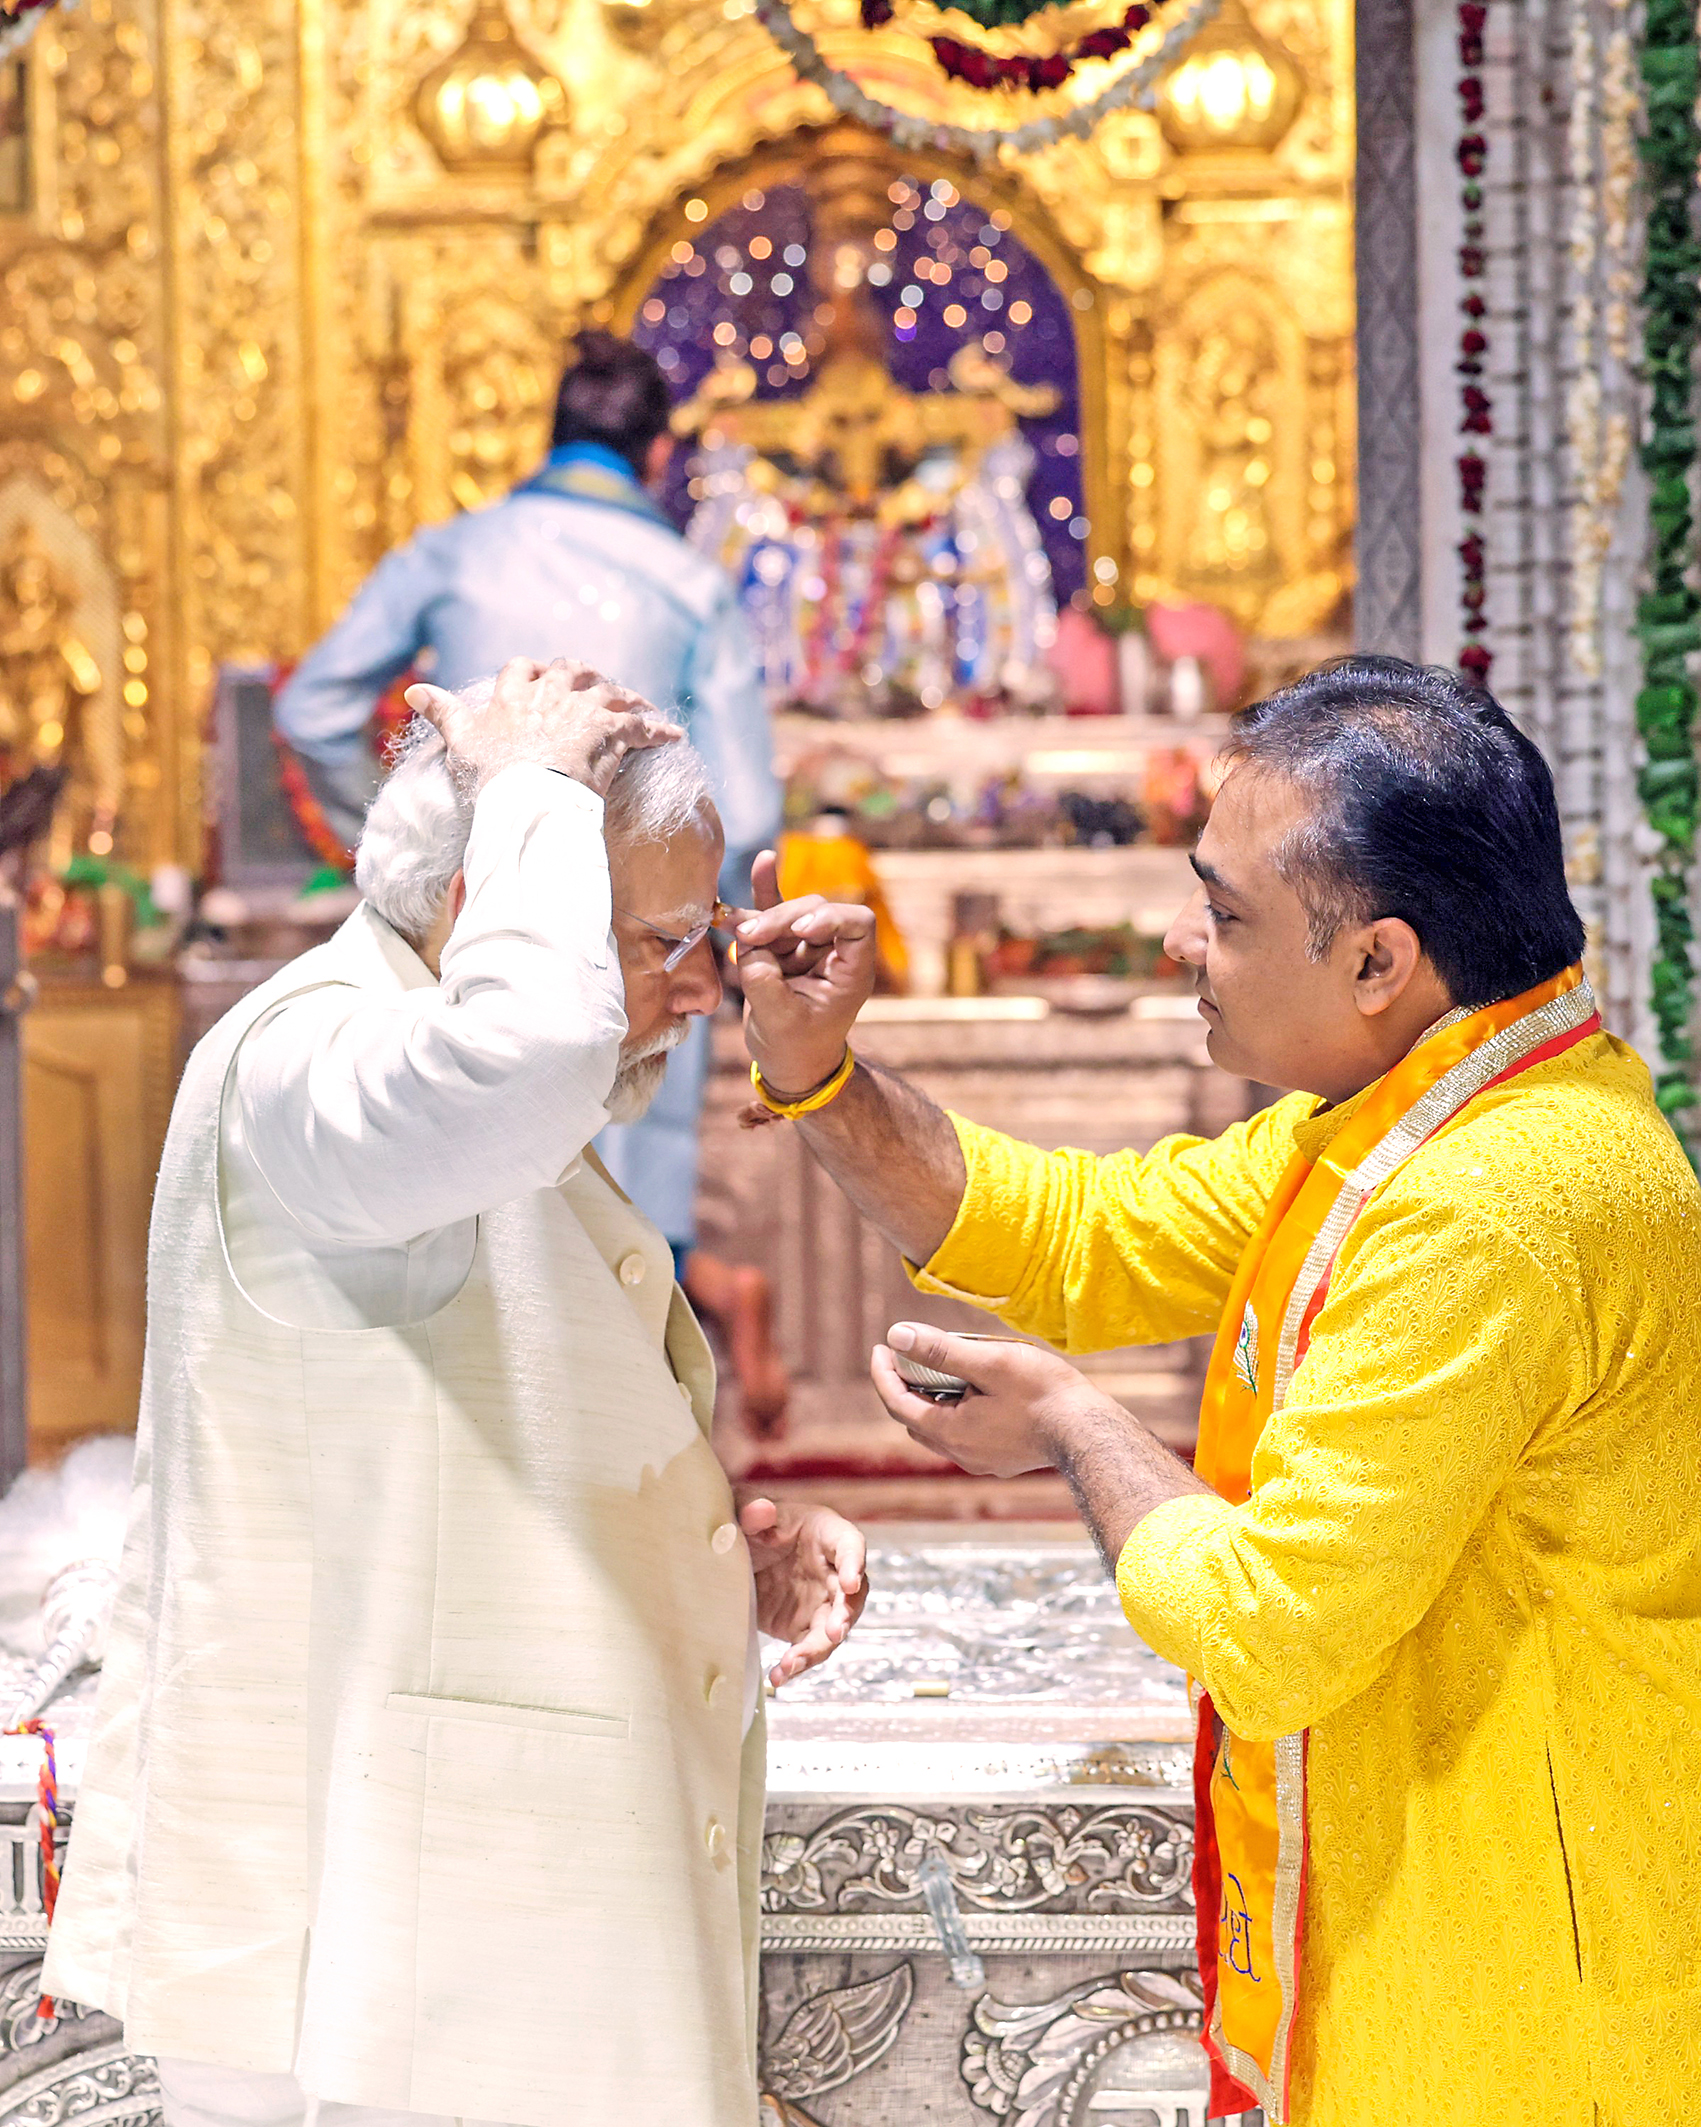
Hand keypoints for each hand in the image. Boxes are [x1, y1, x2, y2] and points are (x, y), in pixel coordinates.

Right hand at [404, 655, 682, 795]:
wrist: (527, 794)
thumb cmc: (492, 771)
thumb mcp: (461, 739)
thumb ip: (441, 711)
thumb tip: (412, 692)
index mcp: (516, 692)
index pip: (524, 668)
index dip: (532, 672)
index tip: (539, 677)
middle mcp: (553, 691)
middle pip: (573, 670)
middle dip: (584, 676)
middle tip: (595, 687)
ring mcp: (585, 708)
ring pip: (613, 691)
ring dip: (628, 698)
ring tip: (641, 706)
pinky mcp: (614, 730)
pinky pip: (643, 726)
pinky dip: (659, 730)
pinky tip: (674, 736)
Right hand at [731, 850, 878, 1097]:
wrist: (787, 1063)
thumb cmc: (794, 1048)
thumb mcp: (780, 1021)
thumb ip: (764, 981)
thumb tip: (748, 945)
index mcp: (852, 970)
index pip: (858, 922)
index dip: (831, 917)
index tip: (802, 932)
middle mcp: (833, 951)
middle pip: (817, 911)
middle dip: (783, 919)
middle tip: (751, 938)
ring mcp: (807, 945)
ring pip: (790, 912)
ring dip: (763, 918)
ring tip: (737, 930)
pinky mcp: (782, 945)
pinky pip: (775, 912)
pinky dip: (764, 892)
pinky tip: (762, 861)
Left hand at [739, 1496, 867, 1686]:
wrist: (735, 1555)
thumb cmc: (753, 1524)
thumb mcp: (748, 1513)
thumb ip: (753, 1512)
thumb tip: (761, 1510)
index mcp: (826, 1534)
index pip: (850, 1545)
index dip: (854, 1563)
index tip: (851, 1582)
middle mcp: (832, 1570)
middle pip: (851, 1595)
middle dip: (844, 1615)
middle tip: (834, 1632)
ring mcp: (821, 1601)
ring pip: (833, 1629)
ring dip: (817, 1648)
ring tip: (793, 1663)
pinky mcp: (804, 1626)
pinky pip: (809, 1648)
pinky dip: (797, 1664)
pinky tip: (779, 1675)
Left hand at [870, 1322, 1112, 1477]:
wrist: (1089, 1431)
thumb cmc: (1043, 1392)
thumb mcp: (989, 1361)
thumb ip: (940, 1350)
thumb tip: (896, 1335)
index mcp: (950, 1431)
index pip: (896, 1403)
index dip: (882, 1373)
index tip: (880, 1346)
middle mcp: (960, 1453)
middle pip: (914, 1418)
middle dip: (904, 1385)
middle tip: (908, 1354)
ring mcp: (981, 1460)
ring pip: (939, 1429)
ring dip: (932, 1399)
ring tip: (942, 1368)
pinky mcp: (1001, 1460)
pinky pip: (964, 1435)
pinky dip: (955, 1411)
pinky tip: (975, 1391)